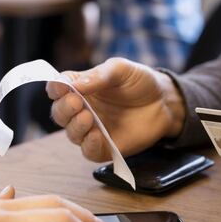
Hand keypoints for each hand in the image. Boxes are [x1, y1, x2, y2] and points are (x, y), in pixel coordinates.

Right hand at [47, 58, 185, 161]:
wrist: (165, 103)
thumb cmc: (140, 82)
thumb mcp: (121, 70)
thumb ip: (98, 76)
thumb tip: (74, 85)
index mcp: (81, 87)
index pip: (58, 88)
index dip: (55, 87)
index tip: (60, 87)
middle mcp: (82, 109)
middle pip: (60, 112)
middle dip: (64, 108)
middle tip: (76, 102)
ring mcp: (92, 129)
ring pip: (72, 133)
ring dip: (75, 126)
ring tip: (87, 117)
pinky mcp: (104, 147)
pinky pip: (88, 151)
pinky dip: (88, 144)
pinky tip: (95, 135)